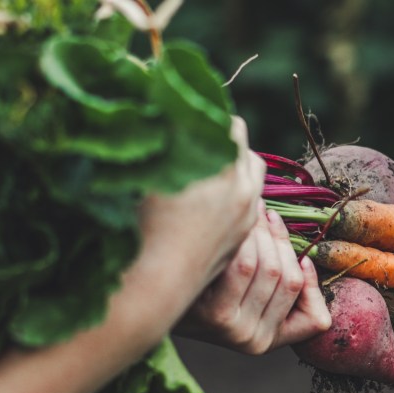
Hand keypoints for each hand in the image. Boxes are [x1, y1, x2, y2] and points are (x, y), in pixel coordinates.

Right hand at [136, 116, 265, 297]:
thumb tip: (158, 107)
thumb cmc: (141, 229)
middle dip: (226, 144)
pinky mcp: (238, 241)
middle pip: (247, 153)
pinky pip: (248, 208)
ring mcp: (245, 221)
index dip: (210, 117)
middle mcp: (244, 196)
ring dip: (234, 171)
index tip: (189, 115)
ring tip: (204, 170)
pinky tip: (205, 199)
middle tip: (197, 141)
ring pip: (252, 182)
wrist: (154, 285)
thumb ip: (161, 139)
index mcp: (225, 174)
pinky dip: (233, 196)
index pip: (231, 126)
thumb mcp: (147, 175)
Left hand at [175, 202, 332, 354]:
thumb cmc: (197, 290)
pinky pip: (245, 265)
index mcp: (267, 342)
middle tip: (265, 215)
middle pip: (287, 278)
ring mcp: (235, 330)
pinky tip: (237, 228)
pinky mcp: (215, 315)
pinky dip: (246, 239)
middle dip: (279, 240)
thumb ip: (270, 285)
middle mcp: (255, 341)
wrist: (147, 299)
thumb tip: (297, 251)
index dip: (312, 284)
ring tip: (249, 214)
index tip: (303, 258)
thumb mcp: (240, 300)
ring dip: (262, 233)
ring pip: (270, 268)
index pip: (316, 319)